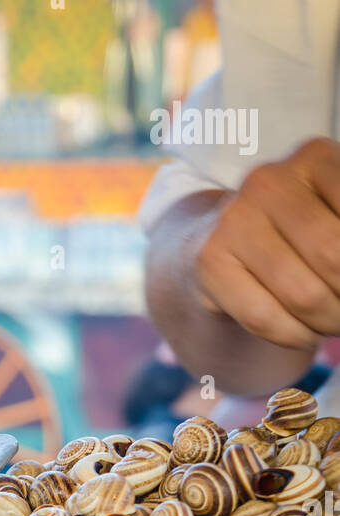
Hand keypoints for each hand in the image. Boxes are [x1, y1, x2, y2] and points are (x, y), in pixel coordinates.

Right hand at [193, 137, 339, 351]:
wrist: (220, 239)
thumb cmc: (295, 232)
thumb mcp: (332, 214)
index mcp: (315, 157)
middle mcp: (269, 182)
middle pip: (333, 258)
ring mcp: (234, 220)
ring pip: (302, 295)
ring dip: (328, 322)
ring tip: (331, 323)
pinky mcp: (210, 261)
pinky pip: (264, 318)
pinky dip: (295, 337)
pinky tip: (305, 335)